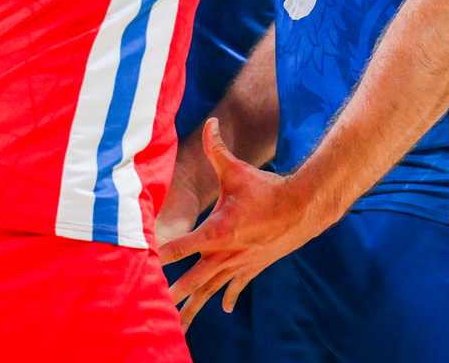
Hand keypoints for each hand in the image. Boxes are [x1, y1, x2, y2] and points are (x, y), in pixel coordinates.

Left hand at [156, 120, 325, 329]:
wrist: (302, 210)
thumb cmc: (266, 188)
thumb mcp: (237, 169)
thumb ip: (216, 148)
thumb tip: (210, 122)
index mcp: (218, 230)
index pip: (183, 244)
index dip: (164, 253)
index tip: (147, 262)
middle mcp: (226, 252)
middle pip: (194, 279)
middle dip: (175, 293)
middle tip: (157, 305)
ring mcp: (239, 263)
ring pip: (212, 290)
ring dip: (196, 307)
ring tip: (179, 325)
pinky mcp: (252, 266)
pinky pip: (236, 287)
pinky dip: (229, 297)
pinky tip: (225, 310)